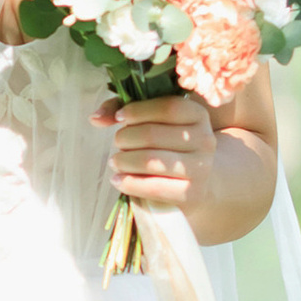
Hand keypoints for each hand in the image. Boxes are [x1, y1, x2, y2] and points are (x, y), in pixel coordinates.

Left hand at [101, 89, 216, 214]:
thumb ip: (125, 109)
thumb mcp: (154, 120)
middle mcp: (205, 140)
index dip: (138, 110)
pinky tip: (117, 180)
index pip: (167, 107)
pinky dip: (129, 183)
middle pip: (153, 134)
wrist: (199, 181)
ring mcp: (201, 168)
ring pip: (151, 160)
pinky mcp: (192, 193)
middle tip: (117, 143)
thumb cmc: (169, 144)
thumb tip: (95, 118)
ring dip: (124, 160)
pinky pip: (154, 186)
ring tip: (115, 161)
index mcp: (198, 115)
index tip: (119, 117)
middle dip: (125, 138)